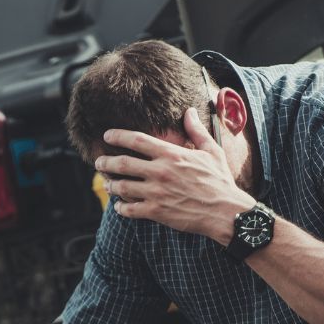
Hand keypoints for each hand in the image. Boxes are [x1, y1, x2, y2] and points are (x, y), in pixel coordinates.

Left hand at [94, 108, 254, 243]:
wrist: (224, 211)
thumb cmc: (219, 180)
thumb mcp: (211, 151)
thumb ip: (196, 131)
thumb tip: (190, 111)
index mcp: (171, 154)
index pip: (137, 140)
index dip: (118, 136)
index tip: (107, 136)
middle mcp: (160, 172)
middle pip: (123, 163)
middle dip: (106, 162)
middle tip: (99, 162)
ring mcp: (156, 193)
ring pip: (122, 187)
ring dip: (111, 185)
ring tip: (107, 184)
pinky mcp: (156, 212)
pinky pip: (129, 210)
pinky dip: (121, 208)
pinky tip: (119, 206)